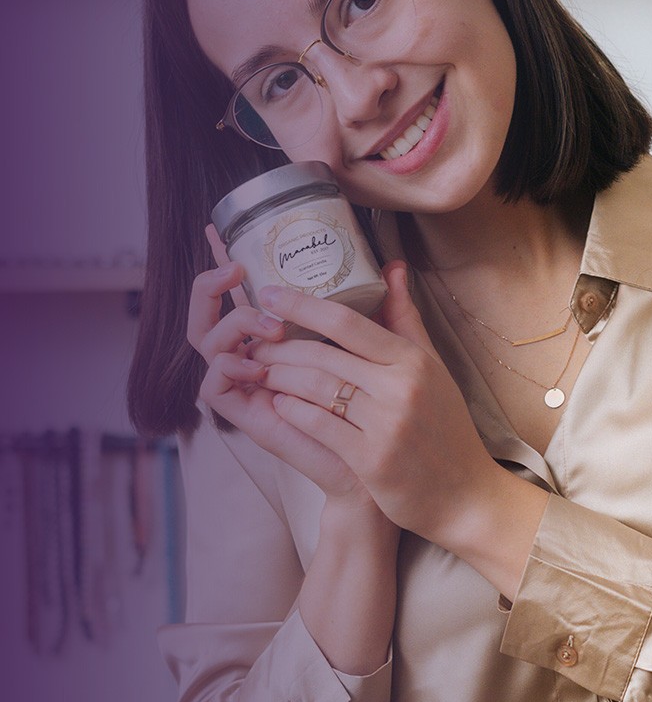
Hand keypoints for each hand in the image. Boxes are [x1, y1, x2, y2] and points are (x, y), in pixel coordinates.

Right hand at [186, 228, 367, 500]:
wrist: (373, 472)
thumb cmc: (376, 415)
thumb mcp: (384, 355)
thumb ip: (386, 311)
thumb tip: (395, 264)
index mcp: (279, 339)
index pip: (240, 295)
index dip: (222, 262)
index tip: (220, 229)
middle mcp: (255, 358)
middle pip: (207, 313)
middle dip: (209, 286)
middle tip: (237, 269)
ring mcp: (247, 386)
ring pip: (206, 342)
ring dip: (232, 323)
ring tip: (271, 325)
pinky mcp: (245, 416)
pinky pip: (212, 384)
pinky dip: (227, 366)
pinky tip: (255, 361)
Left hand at [249, 261, 505, 548]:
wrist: (465, 494)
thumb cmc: (445, 427)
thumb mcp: (432, 369)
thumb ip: (405, 320)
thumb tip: (391, 268)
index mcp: (413, 360)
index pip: (348, 323)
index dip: (302, 305)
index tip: (269, 294)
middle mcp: (400, 387)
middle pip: (323, 356)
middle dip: (280, 348)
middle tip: (254, 342)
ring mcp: (386, 425)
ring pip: (315, 389)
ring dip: (280, 378)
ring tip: (261, 371)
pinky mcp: (371, 460)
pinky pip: (318, 425)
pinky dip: (293, 412)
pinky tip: (279, 404)